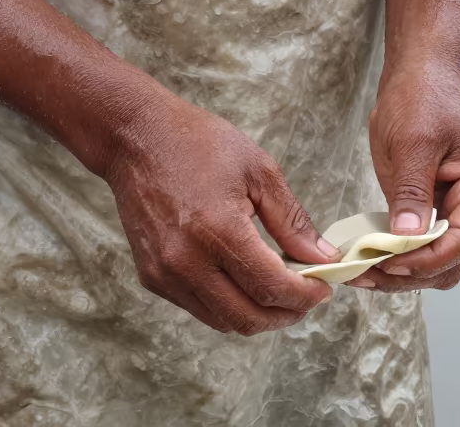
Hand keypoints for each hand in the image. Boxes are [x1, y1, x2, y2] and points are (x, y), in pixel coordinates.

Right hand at [105, 94, 339, 333]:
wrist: (135, 139)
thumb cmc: (198, 144)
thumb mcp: (258, 170)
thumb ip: (292, 221)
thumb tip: (323, 258)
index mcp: (218, 230)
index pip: (271, 288)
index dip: (305, 296)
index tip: (323, 287)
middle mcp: (186, 261)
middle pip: (248, 318)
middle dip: (286, 314)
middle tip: (305, 296)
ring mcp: (165, 273)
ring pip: (223, 321)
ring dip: (257, 315)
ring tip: (276, 290)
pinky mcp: (152, 278)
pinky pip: (198, 308)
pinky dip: (227, 305)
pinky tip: (241, 280)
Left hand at [355, 65, 459, 291]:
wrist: (417, 75)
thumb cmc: (421, 99)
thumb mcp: (413, 142)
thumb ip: (412, 191)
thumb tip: (408, 238)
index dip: (428, 259)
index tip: (389, 264)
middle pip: (453, 260)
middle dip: (413, 273)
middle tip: (367, 274)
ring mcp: (456, 208)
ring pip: (437, 261)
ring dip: (403, 272)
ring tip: (362, 272)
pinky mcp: (432, 208)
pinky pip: (420, 245)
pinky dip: (397, 256)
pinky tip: (367, 258)